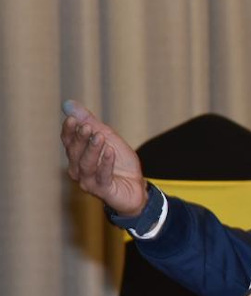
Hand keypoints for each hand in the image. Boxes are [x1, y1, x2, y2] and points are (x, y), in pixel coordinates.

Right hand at [61, 100, 147, 215]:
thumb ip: (90, 122)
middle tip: (87, 126)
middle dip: (81, 138)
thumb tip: (68, 104)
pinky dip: (106, 163)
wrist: (136, 187)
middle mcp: (78, 170)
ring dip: (92, 149)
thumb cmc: (120, 163)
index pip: (68, 141)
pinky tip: (110, 152)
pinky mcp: (103, 191)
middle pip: (75, 152)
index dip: (69, 130)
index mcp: (77, 156)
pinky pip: (102, 176)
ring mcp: (89, 182)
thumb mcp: (108, 138)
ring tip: (100, 136)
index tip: (73, 119)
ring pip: (86, 164)